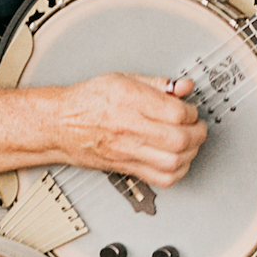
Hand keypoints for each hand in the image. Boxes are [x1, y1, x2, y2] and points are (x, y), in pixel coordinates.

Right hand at [53, 73, 206, 188]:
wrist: (59, 124)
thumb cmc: (89, 100)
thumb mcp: (122, 79)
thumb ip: (157, 83)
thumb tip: (183, 87)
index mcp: (128, 100)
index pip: (175, 112)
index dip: (191, 112)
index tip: (190, 110)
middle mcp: (127, 127)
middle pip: (178, 139)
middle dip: (197, 133)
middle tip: (198, 127)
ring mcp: (127, 150)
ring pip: (173, 161)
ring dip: (191, 153)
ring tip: (191, 142)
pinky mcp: (126, 166)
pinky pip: (161, 178)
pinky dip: (178, 171)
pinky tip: (179, 160)